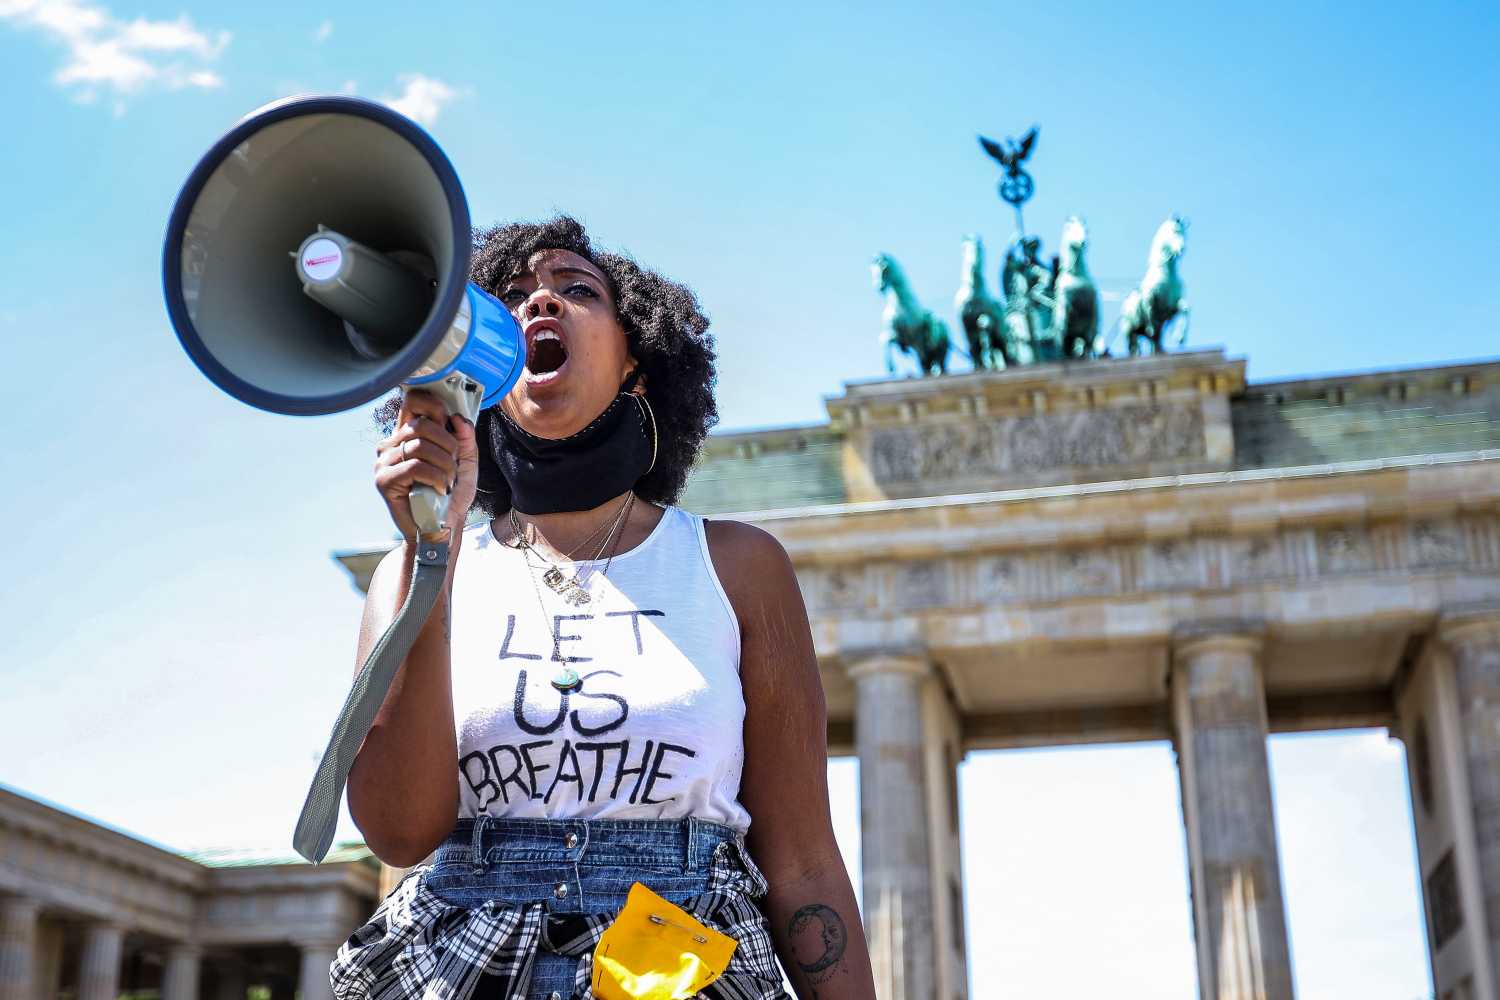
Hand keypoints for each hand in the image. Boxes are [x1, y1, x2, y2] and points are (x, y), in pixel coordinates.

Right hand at [374, 390, 478, 540]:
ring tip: (448, 481)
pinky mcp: (383, 480)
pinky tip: (440, 489)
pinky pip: (415, 466)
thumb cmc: (450, 494)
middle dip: (449, 445)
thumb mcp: (465, 461)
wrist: (442, 527)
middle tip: (454, 465)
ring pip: (420, 445)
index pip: (413, 401)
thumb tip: (457, 418)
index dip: (434, 406)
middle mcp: (391, 443)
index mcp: (408, 434)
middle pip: (422, 424)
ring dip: (445, 465)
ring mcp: (384, 461)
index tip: (449, 424)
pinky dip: (436, 477)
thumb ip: (465, 437)